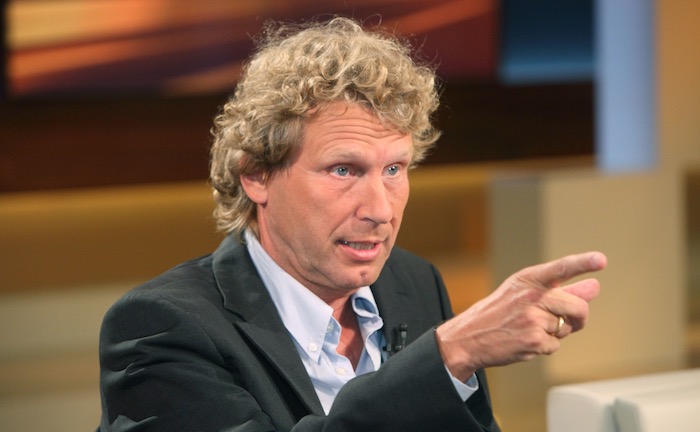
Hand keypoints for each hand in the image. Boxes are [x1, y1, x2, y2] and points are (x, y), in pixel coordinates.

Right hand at [436, 251, 606, 380]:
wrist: (469, 337)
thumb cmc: (498, 312)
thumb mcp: (523, 292)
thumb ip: (562, 289)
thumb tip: (594, 287)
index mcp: (528, 279)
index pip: (561, 268)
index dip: (583, 263)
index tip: (601, 260)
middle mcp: (531, 296)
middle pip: (578, 306)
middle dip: (579, 318)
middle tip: (569, 321)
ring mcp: (532, 319)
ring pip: (566, 328)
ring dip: (555, 333)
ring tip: (529, 328)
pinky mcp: (533, 341)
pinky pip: (555, 345)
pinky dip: (545, 346)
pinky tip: (525, 340)